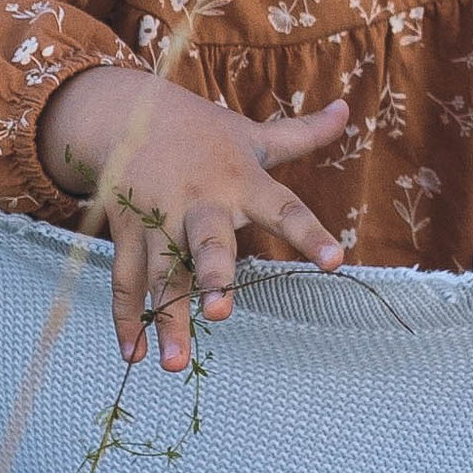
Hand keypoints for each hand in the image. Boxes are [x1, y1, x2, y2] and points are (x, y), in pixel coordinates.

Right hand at [40, 69, 350, 369]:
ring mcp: (158, 220)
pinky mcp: (127, 233)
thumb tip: (347, 109)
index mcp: (241, 182)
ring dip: (166, 318)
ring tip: (175, 364)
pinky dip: (126, 318)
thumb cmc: (203, 133)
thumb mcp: (253, 135)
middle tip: (221, 313)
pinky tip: (133, 355)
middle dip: (212, 275)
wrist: (125, 112)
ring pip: (161, 273)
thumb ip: (302, 134)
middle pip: (207, 242)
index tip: (335, 261)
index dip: (309, 234)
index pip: (285, 209)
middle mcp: (200, 203)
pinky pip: (125, 281)